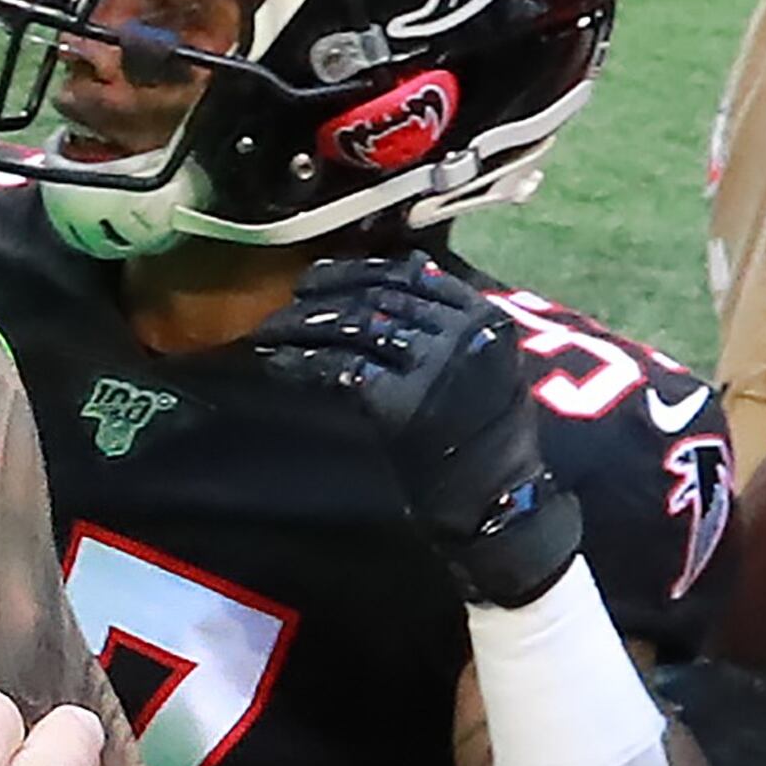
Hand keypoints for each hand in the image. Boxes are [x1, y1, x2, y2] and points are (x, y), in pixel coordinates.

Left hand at [258, 252, 579, 609]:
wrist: (497, 493)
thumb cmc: (489, 434)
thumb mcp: (486, 361)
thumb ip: (451, 322)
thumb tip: (403, 279)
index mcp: (482, 316)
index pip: (411, 276)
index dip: (358, 272)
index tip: (321, 276)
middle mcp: (460, 332)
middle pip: (379, 298)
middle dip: (325, 296)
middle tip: (286, 303)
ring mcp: (433, 366)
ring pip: (357, 327)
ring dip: (305, 326)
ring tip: (268, 330)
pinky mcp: (402, 402)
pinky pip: (342, 370)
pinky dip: (303, 363)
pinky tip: (276, 363)